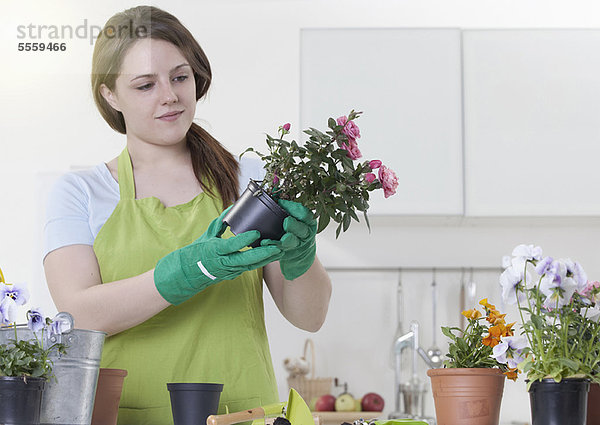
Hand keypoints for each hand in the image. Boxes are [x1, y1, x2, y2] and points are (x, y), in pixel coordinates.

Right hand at [154, 207, 282, 304]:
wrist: (189, 272)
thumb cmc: (199, 250)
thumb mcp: (208, 234)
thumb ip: (222, 222)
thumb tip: (234, 207)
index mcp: (214, 250)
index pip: (231, 245)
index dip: (244, 240)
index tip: (256, 233)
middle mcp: (222, 262)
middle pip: (245, 259)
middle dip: (263, 254)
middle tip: (278, 247)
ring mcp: (228, 270)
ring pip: (250, 266)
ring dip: (266, 259)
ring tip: (280, 251)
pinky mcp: (233, 274)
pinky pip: (249, 268)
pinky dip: (260, 262)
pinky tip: (271, 256)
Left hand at [263, 199, 316, 280]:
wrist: (301, 252)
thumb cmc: (296, 229)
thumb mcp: (298, 218)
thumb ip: (290, 209)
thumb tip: (274, 195)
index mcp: (309, 222)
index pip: (305, 214)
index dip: (295, 208)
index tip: (282, 203)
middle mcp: (306, 233)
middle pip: (302, 229)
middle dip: (294, 226)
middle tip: (286, 222)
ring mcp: (299, 245)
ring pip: (292, 242)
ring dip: (283, 240)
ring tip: (274, 237)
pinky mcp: (290, 253)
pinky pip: (281, 250)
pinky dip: (273, 246)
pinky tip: (265, 243)